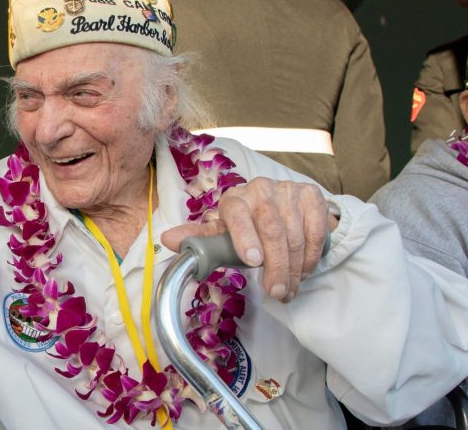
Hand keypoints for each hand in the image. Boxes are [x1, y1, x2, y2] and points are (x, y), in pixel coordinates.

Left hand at [161, 177, 332, 302]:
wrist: (284, 210)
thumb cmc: (247, 227)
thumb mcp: (223, 234)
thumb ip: (199, 239)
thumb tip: (166, 240)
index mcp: (234, 198)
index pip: (235, 213)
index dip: (244, 237)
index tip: (253, 261)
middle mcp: (260, 189)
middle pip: (272, 230)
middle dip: (275, 266)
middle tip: (277, 292)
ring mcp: (288, 190)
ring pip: (294, 235)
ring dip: (294, 268)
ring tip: (288, 289)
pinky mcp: (312, 195)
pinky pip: (316, 230)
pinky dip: (311, 255)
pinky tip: (304, 270)